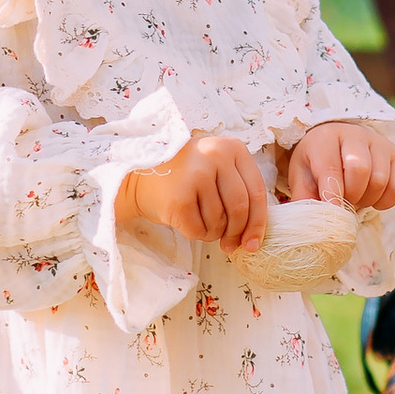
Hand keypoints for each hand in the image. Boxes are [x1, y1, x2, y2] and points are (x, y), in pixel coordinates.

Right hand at [119, 129, 274, 246]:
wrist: (136, 175)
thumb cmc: (183, 177)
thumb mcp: (216, 168)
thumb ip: (238, 190)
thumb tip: (254, 236)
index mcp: (232, 148)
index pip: (256, 191)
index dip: (258, 222)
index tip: (254, 243)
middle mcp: (215, 157)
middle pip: (240, 208)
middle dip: (236, 233)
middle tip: (230, 245)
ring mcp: (196, 176)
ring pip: (220, 221)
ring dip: (213, 233)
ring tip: (200, 223)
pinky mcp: (179, 198)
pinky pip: (199, 230)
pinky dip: (196, 234)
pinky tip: (186, 222)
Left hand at [288, 119, 394, 210]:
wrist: (337, 148)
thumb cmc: (317, 165)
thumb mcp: (302, 178)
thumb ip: (304, 200)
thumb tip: (310, 225)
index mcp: (325, 137)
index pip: (331, 167)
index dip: (332, 194)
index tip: (333, 212)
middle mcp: (355, 135)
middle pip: (360, 170)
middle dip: (351, 195)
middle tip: (343, 202)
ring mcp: (379, 143)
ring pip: (380, 180)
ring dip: (367, 199)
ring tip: (355, 198)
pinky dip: (385, 201)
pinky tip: (372, 197)